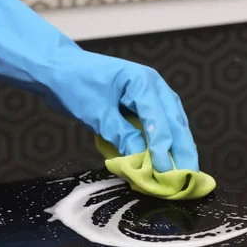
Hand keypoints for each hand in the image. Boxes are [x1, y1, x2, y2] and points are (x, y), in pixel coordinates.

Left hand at [48, 49, 197, 171]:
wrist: (57, 69)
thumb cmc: (74, 84)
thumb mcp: (97, 113)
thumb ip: (121, 135)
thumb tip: (141, 160)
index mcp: (143, 82)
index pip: (160, 120)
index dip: (164, 149)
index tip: (166, 173)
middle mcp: (152, 86)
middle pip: (175, 121)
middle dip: (183, 149)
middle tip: (190, 176)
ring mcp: (149, 95)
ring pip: (171, 123)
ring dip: (177, 147)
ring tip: (184, 172)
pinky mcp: (140, 105)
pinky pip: (158, 124)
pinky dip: (162, 142)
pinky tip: (166, 159)